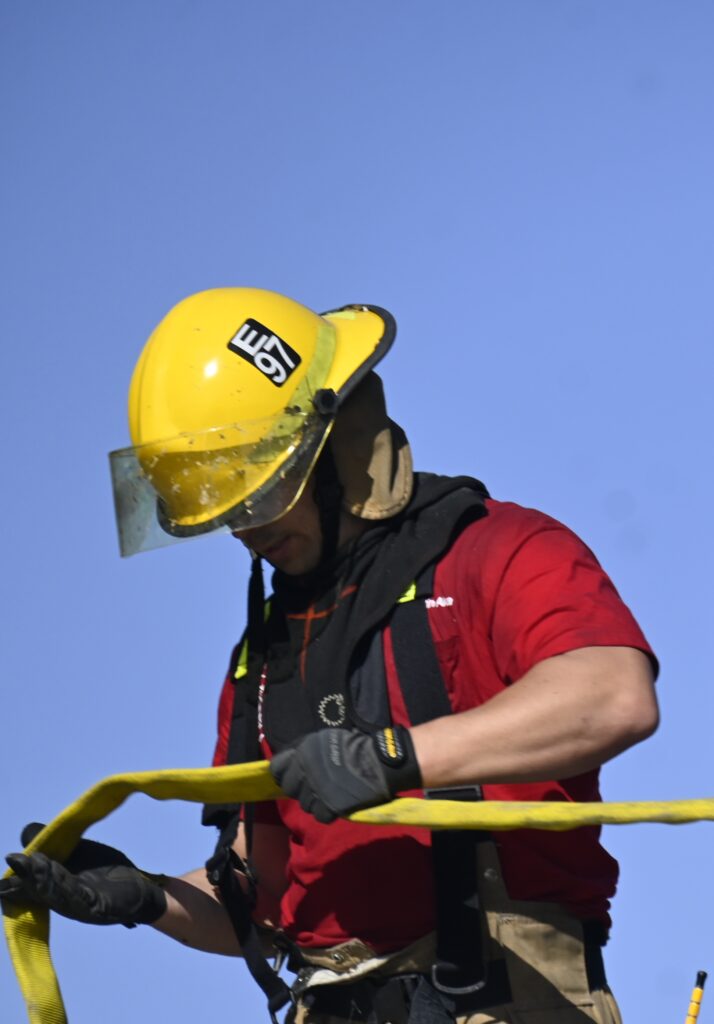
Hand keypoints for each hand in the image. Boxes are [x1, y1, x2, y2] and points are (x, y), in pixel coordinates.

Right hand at [0, 823, 166, 926]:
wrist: (140, 889)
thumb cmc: (105, 872)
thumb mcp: (78, 852)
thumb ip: (53, 843)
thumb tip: (25, 833)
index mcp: (54, 888)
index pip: (27, 886)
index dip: (12, 883)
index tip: (2, 875)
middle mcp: (62, 900)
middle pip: (38, 889)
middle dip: (24, 876)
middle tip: (12, 860)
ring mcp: (78, 905)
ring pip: (55, 891)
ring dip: (42, 877)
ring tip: (31, 862)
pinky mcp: (96, 906)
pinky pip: (78, 894)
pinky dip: (64, 884)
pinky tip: (55, 872)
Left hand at [270, 726, 421, 823]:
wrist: (377, 764)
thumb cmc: (354, 748)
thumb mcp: (324, 739)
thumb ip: (305, 750)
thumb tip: (291, 759)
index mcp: (302, 753)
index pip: (277, 768)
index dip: (283, 773)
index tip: (291, 776)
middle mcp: (304, 772)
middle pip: (289, 789)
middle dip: (299, 789)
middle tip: (313, 787)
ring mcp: (316, 791)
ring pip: (305, 804)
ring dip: (315, 801)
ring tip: (328, 795)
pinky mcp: (329, 807)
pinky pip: (319, 816)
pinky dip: (327, 812)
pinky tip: (336, 804)